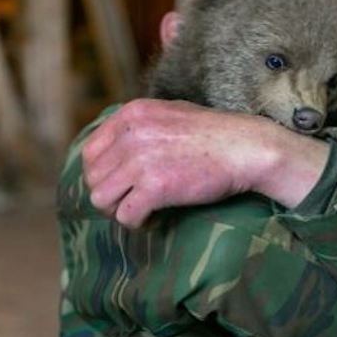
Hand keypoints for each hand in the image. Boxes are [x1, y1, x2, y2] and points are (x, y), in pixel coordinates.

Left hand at [81, 99, 328, 227]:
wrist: (246, 148)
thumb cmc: (216, 133)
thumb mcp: (172, 113)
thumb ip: (142, 125)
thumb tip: (118, 146)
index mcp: (132, 114)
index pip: (90, 150)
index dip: (100, 173)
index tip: (118, 184)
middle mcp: (131, 134)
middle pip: (94, 177)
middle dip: (110, 194)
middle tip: (131, 201)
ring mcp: (141, 160)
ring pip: (102, 198)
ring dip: (119, 209)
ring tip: (141, 210)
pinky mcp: (155, 187)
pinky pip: (125, 215)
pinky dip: (136, 223)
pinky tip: (153, 219)